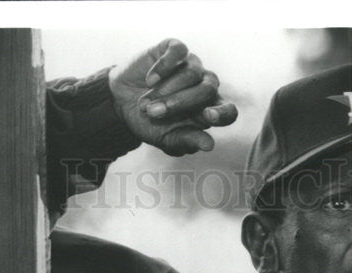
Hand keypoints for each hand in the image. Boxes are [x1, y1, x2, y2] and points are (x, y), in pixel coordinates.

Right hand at [108, 39, 237, 155]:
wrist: (123, 103)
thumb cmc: (151, 125)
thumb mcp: (167, 139)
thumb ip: (188, 141)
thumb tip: (209, 145)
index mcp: (209, 111)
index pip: (228, 111)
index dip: (222, 113)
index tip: (207, 116)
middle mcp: (205, 86)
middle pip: (207, 90)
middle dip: (179, 103)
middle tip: (154, 113)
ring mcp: (192, 65)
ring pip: (192, 72)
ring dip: (166, 90)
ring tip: (145, 105)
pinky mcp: (175, 48)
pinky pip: (178, 51)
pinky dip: (164, 66)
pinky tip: (149, 80)